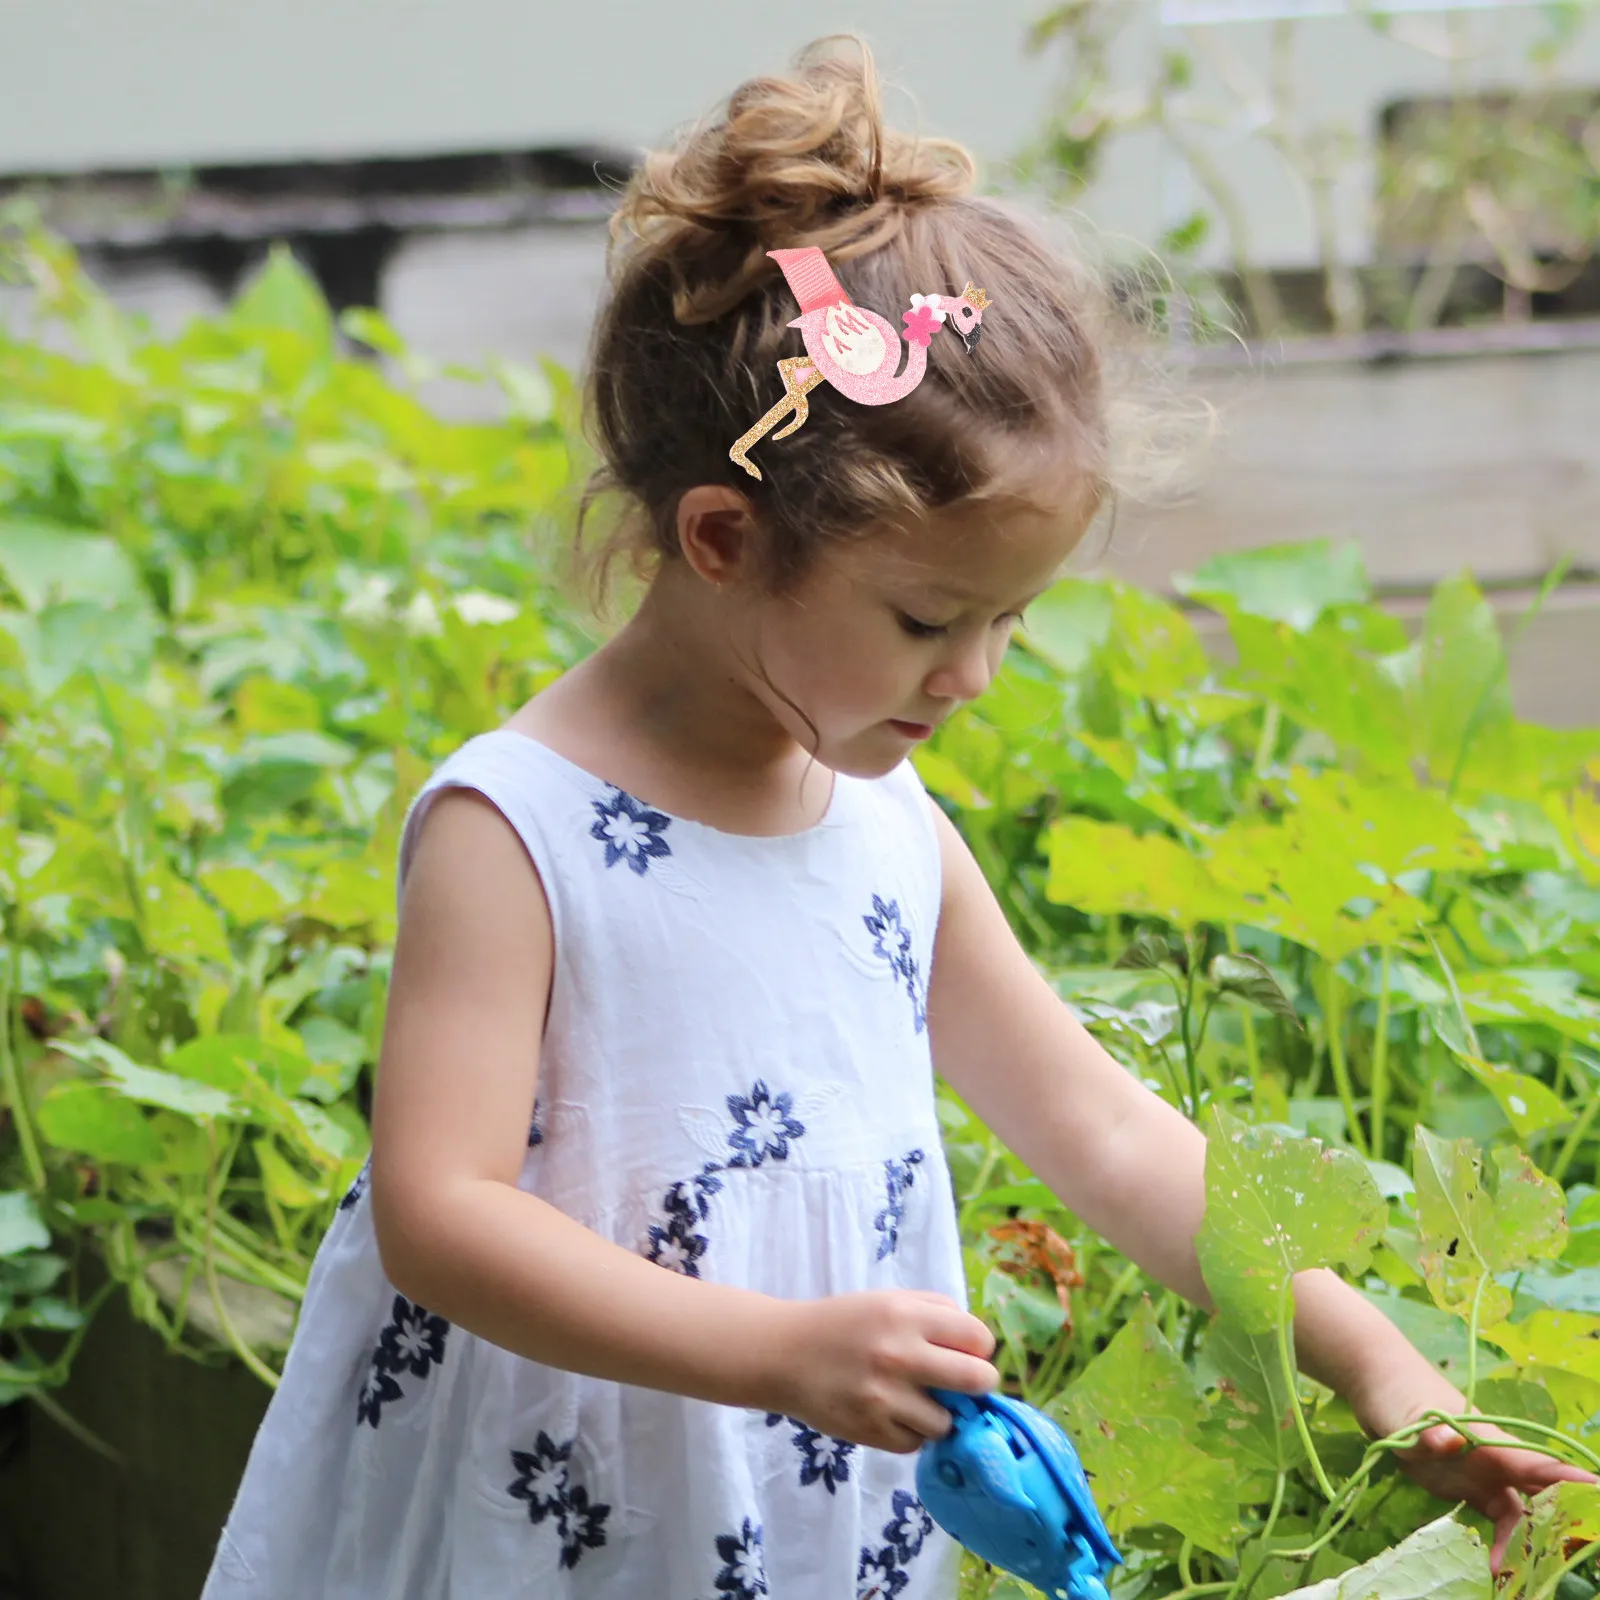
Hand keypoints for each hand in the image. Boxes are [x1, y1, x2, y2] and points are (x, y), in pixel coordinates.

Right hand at [768, 1289, 998, 1454]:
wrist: (784, 1355)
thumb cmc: (844, 1324)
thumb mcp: (888, 1300)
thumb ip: (936, 1313)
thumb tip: (980, 1345)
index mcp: (905, 1315)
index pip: (978, 1338)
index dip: (979, 1348)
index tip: (968, 1353)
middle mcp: (899, 1355)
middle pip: (977, 1381)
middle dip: (977, 1384)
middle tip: (963, 1385)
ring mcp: (885, 1398)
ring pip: (947, 1422)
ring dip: (938, 1414)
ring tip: (915, 1400)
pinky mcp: (871, 1431)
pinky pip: (916, 1442)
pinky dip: (910, 1432)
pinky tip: (891, 1414)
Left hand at [1358, 1373, 1595, 1571]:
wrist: (1376, 1386)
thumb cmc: (1400, 1393)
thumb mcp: (1410, 1415)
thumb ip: (1430, 1431)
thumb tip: (1451, 1441)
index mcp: (1492, 1442)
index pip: (1544, 1465)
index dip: (1576, 1483)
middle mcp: (1496, 1460)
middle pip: (1543, 1493)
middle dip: (1564, 1521)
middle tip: (1578, 1555)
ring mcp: (1482, 1473)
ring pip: (1520, 1513)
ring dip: (1524, 1543)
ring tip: (1508, 1575)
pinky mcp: (1466, 1485)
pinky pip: (1494, 1518)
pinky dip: (1500, 1542)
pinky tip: (1491, 1566)